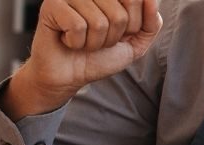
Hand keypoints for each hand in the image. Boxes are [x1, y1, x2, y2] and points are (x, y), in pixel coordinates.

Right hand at [1, 0, 162, 119]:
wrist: (68, 77)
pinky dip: (76, 42)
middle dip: (112, 38)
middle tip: (96, 41)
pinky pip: (77, 25)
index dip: (132, 25)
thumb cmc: (98, 57)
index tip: (117, 33)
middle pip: (119, 15)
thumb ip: (151, 23)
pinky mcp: (52, 5)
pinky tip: (67, 41)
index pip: (135, 1)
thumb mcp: (134, 43)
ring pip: (98, 22)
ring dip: (93, 43)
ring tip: (82, 42)